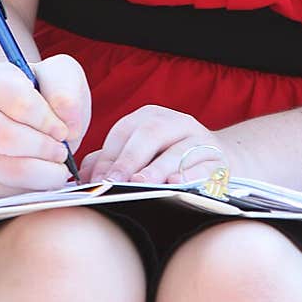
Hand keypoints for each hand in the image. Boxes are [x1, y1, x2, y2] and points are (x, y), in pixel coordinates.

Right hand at [0, 53, 91, 198]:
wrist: (29, 117)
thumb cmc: (45, 93)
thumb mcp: (62, 75)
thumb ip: (66, 89)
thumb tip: (66, 122)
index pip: (19, 103)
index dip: (47, 120)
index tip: (63, 129)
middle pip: (7, 139)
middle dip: (45, 149)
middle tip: (63, 152)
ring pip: (8, 170)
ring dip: (44, 173)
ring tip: (58, 166)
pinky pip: (6, 193)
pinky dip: (33, 189)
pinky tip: (42, 176)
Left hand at [78, 105, 230, 185]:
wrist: (218, 160)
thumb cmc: (168, 159)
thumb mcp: (140, 153)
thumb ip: (109, 161)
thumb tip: (82, 177)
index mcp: (151, 117)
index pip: (124, 131)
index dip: (109, 156)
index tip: (97, 181)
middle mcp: (176, 122)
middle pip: (150, 134)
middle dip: (130, 160)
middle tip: (115, 183)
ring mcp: (200, 138)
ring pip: (178, 149)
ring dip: (158, 168)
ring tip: (142, 184)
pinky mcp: (219, 158)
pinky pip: (205, 165)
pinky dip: (190, 174)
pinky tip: (177, 184)